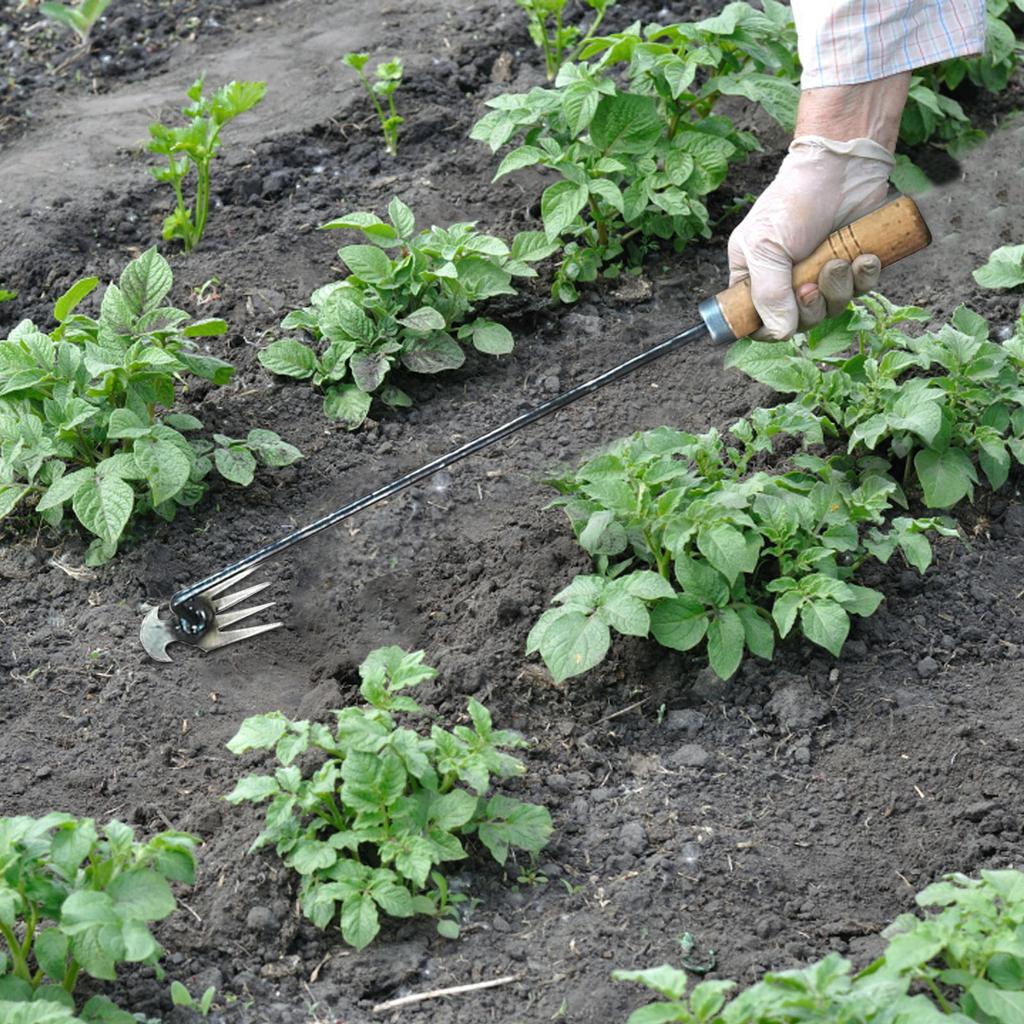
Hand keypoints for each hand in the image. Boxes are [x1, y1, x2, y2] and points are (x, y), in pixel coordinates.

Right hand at [728, 135, 893, 338]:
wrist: (841, 167)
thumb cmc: (794, 201)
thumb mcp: (766, 247)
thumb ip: (769, 293)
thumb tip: (781, 333)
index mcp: (753, 275)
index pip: (755, 321)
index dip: (769, 328)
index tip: (783, 319)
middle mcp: (785, 279)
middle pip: (797, 322)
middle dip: (810, 307)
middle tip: (812, 284)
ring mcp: (820, 273)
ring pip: (831, 308)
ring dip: (838, 289)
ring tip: (839, 261)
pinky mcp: (851, 264)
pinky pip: (861, 290)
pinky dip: (864, 278)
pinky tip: (864, 256)